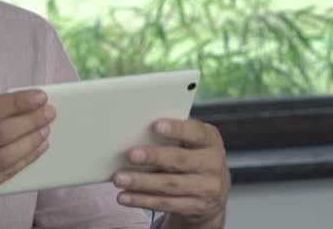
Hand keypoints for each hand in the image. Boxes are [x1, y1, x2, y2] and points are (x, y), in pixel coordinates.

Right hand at [0, 89, 55, 207]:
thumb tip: (17, 106)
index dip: (18, 102)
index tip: (39, 96)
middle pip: (2, 132)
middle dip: (31, 121)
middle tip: (49, 112)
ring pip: (6, 156)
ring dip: (31, 142)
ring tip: (46, 130)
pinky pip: (3, 175)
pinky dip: (24, 161)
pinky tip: (37, 149)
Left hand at [112, 119, 229, 228]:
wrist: (213, 192)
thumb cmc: (193, 157)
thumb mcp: (192, 143)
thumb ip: (173, 135)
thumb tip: (136, 130)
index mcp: (211, 141)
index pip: (196, 133)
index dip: (177, 129)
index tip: (156, 126)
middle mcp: (212, 165)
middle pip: (180, 160)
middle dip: (153, 157)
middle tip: (130, 154)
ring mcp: (206, 188)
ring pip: (169, 185)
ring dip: (141, 182)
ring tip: (119, 178)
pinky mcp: (195, 207)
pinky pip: (165, 204)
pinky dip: (142, 200)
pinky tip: (124, 197)